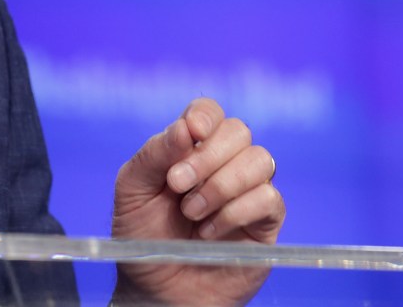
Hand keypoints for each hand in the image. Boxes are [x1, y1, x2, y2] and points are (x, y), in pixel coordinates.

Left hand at [111, 98, 284, 306]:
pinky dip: (236, 211)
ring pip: (260, 160)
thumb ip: (155, 155)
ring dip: (221, 184)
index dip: (205, 115)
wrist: (154, 288)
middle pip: (238, 131)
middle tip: (177, 185)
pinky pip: (269, 198)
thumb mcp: (133, 190)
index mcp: (188, 149)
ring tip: (192, 212)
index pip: (208, 113)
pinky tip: (210, 231)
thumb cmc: (141, 236)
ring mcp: (246, 192)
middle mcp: (222, 165)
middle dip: (207, 155)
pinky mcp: (264, 224)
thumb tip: (185, 127)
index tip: (192, 131)